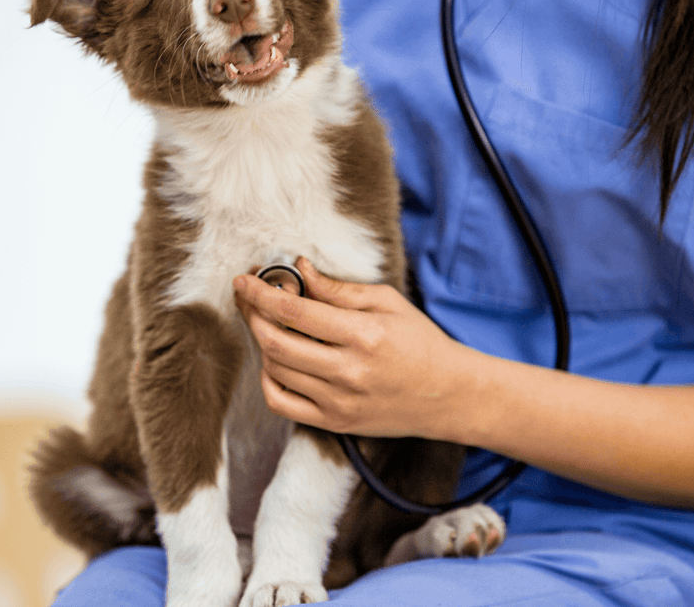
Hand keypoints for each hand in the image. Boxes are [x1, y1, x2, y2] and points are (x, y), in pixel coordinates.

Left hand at [232, 258, 471, 438]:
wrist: (449, 395)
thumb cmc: (421, 342)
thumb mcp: (387, 302)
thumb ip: (339, 289)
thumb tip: (300, 270)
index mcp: (364, 335)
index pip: (294, 311)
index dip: (260, 293)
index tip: (243, 279)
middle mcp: (348, 372)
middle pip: (275, 342)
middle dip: (252, 315)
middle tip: (248, 298)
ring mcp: (339, 402)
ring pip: (275, 370)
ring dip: (262, 343)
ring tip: (269, 325)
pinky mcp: (334, 423)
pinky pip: (281, 404)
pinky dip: (268, 379)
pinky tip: (276, 361)